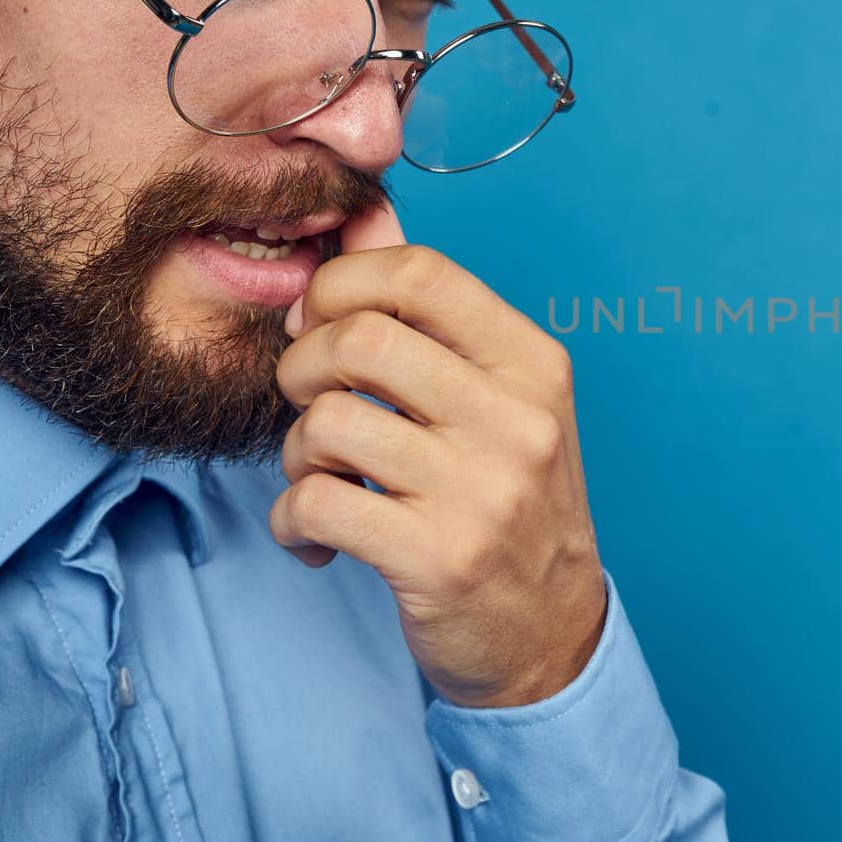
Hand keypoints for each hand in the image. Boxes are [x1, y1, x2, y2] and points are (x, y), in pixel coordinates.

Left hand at [270, 199, 607, 706]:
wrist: (549, 627)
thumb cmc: (508, 499)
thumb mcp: (494, 397)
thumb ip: (430, 312)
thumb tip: (365, 214)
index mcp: (533, 364)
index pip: (420, 273)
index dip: (342, 283)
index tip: (321, 320)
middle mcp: (518, 419)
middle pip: (360, 337)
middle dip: (302, 364)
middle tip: (308, 399)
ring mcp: (483, 490)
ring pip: (326, 422)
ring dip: (295, 452)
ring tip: (319, 478)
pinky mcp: (438, 558)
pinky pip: (314, 505)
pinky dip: (291, 521)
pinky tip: (317, 536)